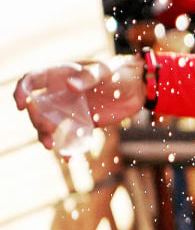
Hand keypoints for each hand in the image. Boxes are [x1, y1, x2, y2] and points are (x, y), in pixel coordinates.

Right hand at [13, 57, 145, 150]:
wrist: (139, 88)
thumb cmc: (119, 73)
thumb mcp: (105, 72)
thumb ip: (88, 77)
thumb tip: (69, 86)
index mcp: (59, 76)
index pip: (31, 81)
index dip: (21, 91)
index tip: (21, 104)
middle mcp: (59, 94)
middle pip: (37, 108)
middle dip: (37, 120)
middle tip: (48, 130)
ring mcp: (68, 110)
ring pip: (48, 125)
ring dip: (46, 136)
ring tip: (52, 146)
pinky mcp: (81, 124)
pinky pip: (67, 137)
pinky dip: (66, 147)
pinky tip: (69, 157)